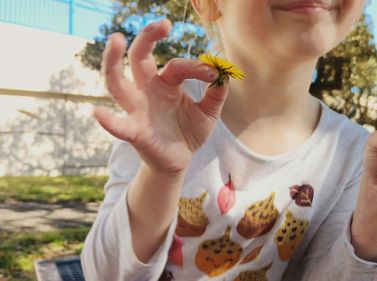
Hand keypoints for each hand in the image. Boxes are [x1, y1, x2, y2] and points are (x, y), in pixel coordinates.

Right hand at [94, 20, 226, 175]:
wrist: (180, 161)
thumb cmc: (190, 132)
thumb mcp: (209, 112)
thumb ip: (217, 93)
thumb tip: (223, 72)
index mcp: (165, 83)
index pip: (175, 66)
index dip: (195, 67)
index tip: (213, 72)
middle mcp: (147, 91)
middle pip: (137, 58)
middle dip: (146, 38)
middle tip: (162, 24)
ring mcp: (137, 110)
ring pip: (117, 83)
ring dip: (113, 62)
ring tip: (116, 40)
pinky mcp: (135, 132)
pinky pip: (119, 125)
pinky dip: (108, 120)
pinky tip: (99, 112)